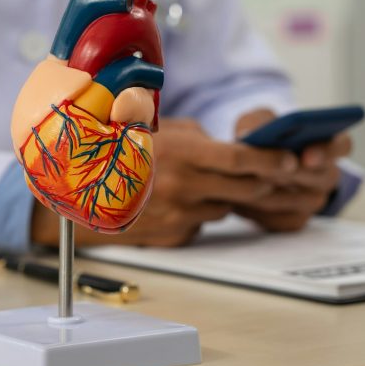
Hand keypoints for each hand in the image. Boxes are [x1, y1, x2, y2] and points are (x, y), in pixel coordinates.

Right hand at [31, 117, 298, 246]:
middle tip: (272, 171)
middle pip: (245, 190)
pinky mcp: (172, 236)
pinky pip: (202, 223)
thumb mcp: (158, 129)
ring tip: (205, 178)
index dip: (271, 161)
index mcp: (183, 156)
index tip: (290, 159)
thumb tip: (233, 146)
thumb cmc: (116, 150)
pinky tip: (180, 197)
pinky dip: (201, 210)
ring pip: (225, 208)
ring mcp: (178, 216)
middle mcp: (184, 189)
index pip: (242, 160)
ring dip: (226, 196)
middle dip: (261, 180)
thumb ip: (199, 138)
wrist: (74, 191)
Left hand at [231, 108, 352, 232]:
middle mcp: (327, 174)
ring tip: (247, 183)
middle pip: (322, 177)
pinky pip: (283, 220)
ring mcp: (314, 200)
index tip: (308, 156)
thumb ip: (257, 123)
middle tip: (268, 170)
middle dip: (295, 173)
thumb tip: (248, 136)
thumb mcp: (257, 122)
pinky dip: (262, 211)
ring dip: (274, 192)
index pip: (342, 146)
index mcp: (329, 145)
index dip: (328, 151)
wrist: (248, 167)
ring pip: (301, 201)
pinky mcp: (295, 220)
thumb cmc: (261, 138)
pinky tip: (241, 200)